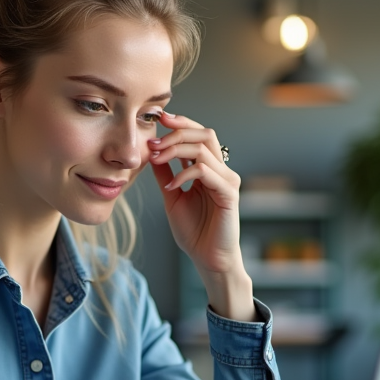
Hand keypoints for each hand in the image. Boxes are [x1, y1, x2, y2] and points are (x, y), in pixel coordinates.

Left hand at [149, 113, 254, 320]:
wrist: (207, 259)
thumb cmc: (194, 231)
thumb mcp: (172, 197)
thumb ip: (165, 174)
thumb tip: (151, 152)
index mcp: (209, 168)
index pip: (198, 134)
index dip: (180, 123)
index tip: (158, 119)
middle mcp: (221, 170)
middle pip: (205, 133)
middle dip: (177, 131)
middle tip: (154, 140)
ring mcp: (227, 180)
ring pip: (204, 149)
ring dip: (175, 150)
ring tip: (156, 159)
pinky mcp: (229, 194)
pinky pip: (206, 172)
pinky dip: (184, 174)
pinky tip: (171, 186)